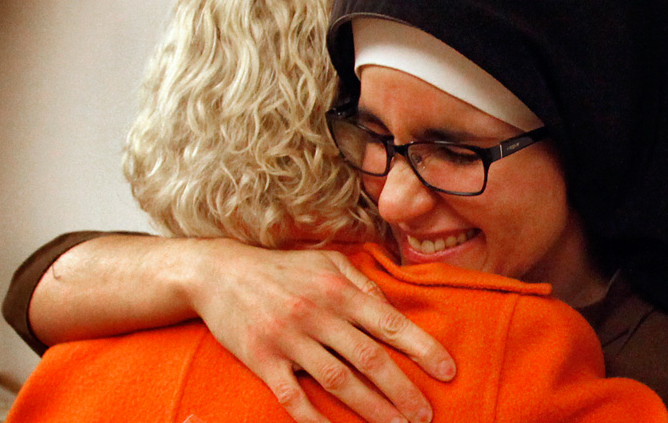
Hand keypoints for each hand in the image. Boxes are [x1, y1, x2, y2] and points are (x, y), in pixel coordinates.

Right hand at [184, 238, 455, 422]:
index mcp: (337, 289)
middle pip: (370, 359)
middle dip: (404, 391)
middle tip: (427, 416)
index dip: (423, 349)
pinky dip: (316, 420)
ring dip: (372, 410)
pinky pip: (292, 397)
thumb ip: (362, 282)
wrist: (219, 272)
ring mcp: (288, 338)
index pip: (389, 323)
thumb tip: (392, 308)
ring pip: (338, 381)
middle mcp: (317, 313)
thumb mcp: (327, 261)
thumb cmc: (282, 267)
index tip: (448, 372)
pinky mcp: (262, 359)